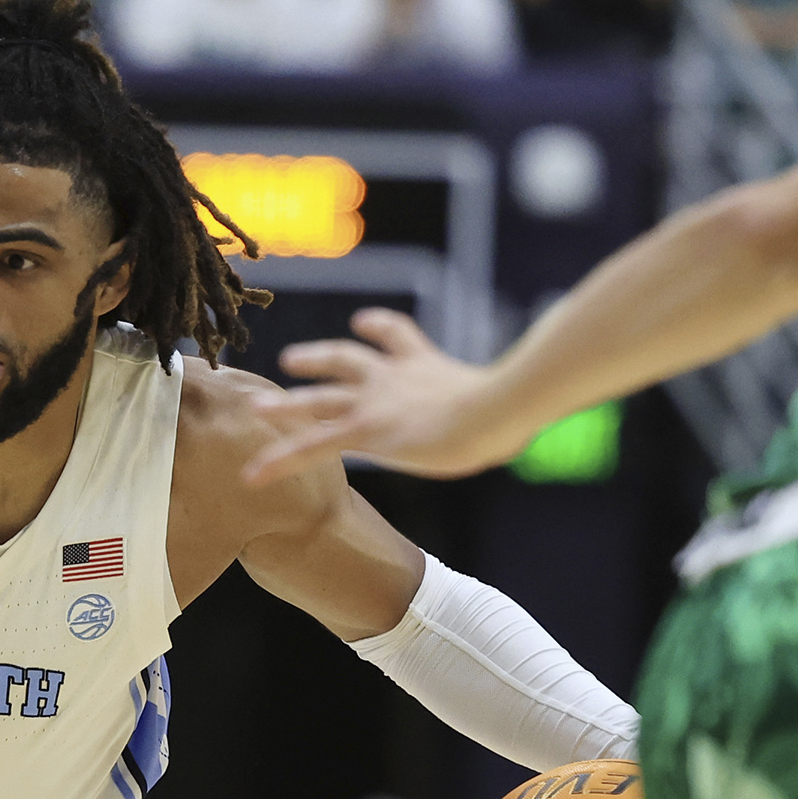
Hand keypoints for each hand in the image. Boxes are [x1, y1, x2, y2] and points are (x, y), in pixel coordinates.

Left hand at [255, 307, 517, 484]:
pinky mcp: (364, 432)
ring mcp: (374, 402)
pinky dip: (278, 460)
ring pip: (317, 400)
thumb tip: (546, 387)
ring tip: (257, 406)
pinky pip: (310, 448)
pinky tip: (251, 476)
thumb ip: (509, 392)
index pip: (395, 336)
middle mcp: (392, 377)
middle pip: (346, 360)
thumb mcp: (509, 394)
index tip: (364, 322)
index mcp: (425, 363)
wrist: (497, 406)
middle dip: (320, 357)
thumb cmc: (514, 403)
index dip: (378, 328)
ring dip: (286, 404)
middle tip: (293, 356)